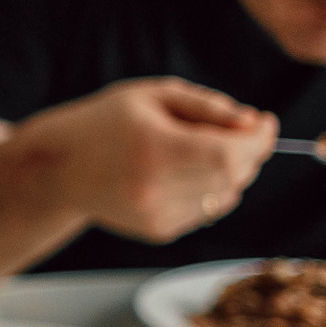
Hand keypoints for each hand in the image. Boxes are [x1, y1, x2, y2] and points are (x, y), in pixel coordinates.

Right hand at [27, 77, 276, 242]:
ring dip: (232, 172)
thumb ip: (208, 107)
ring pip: (226, 196)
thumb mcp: (154, 95)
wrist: (59, 167)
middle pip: (233, 175)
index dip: (258, 139)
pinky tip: (183, 172)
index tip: (266, 122)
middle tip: (243, 132)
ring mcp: (155, 214)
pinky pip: (208, 210)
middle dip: (250, 152)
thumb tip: (254, 124)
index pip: (229, 152)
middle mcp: (154, 187)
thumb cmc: (108, 121)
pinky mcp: (157, 231)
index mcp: (153, 146)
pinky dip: (211, 190)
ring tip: (203, 149)